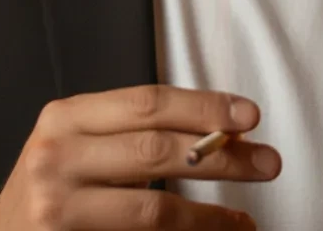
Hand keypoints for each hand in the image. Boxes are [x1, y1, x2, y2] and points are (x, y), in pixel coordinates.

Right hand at [0, 84, 280, 228]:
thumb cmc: (55, 182)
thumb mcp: (81, 141)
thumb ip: (134, 130)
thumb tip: (220, 129)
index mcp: (67, 116)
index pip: (148, 103)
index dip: (203, 107)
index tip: (249, 115)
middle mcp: (58, 156)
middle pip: (156, 150)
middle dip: (221, 156)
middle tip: (267, 162)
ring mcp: (59, 208)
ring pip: (154, 209)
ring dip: (210, 215)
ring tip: (243, 219)